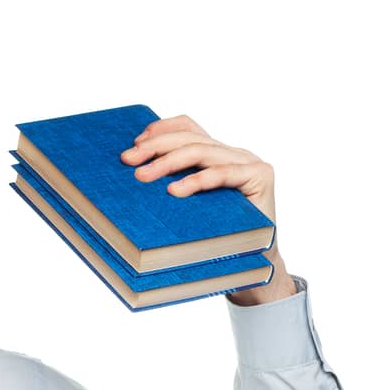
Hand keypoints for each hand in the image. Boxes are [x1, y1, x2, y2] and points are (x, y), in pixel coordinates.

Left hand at [120, 115, 294, 302]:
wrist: (256, 262)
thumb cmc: (218, 238)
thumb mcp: (189, 209)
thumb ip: (172, 188)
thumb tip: (132, 181)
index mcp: (217, 155)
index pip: (188, 127)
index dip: (161, 129)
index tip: (134, 144)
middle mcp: (234, 154)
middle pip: (190, 137)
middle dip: (155, 147)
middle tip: (128, 160)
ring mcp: (248, 162)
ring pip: (202, 151)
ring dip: (167, 162)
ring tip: (143, 176)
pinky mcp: (261, 176)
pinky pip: (223, 173)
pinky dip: (197, 180)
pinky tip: (175, 191)